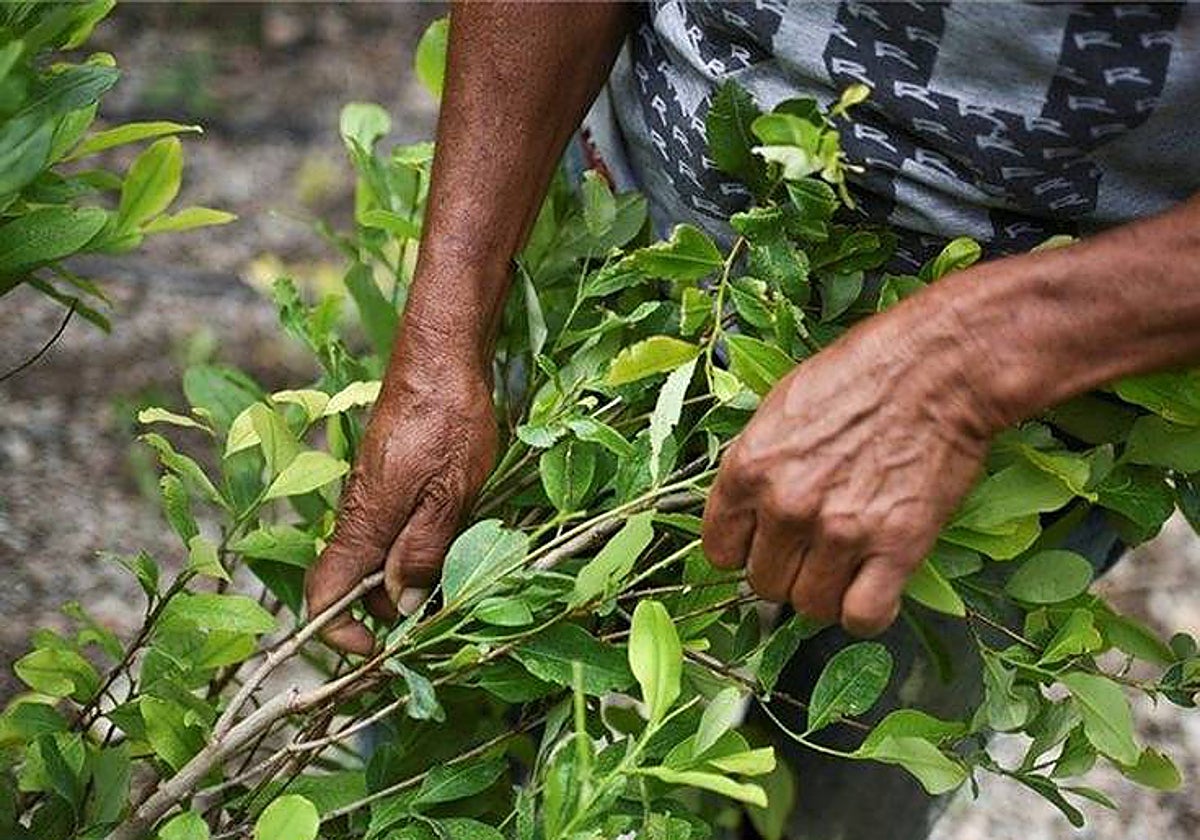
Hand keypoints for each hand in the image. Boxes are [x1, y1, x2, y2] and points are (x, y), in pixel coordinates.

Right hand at [306, 350, 496, 653]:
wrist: (442, 358)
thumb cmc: (449, 420)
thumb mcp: (450, 494)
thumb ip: (424, 551)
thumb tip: (400, 605)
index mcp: (364, 522)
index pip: (324, 595)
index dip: (340, 632)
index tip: (379, 649)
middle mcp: (358, 513)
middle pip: (357, 584)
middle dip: (391, 610)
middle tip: (444, 613)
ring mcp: (373, 496)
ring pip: (380, 557)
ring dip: (411, 576)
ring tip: (460, 571)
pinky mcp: (390, 481)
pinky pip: (394, 529)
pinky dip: (419, 546)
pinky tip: (456, 534)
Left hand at [702, 300, 1000, 635]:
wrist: (937, 367)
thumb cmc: (860, 374)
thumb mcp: (780, 408)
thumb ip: (757, 466)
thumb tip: (748, 512)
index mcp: (748, 469)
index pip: (719, 550)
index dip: (743, 551)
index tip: (763, 544)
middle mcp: (786, 507)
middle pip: (764, 584)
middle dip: (786, 572)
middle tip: (814, 549)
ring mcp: (840, 532)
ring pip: (810, 607)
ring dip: (825, 593)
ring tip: (846, 565)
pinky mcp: (896, 549)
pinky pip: (863, 617)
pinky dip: (866, 611)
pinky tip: (874, 586)